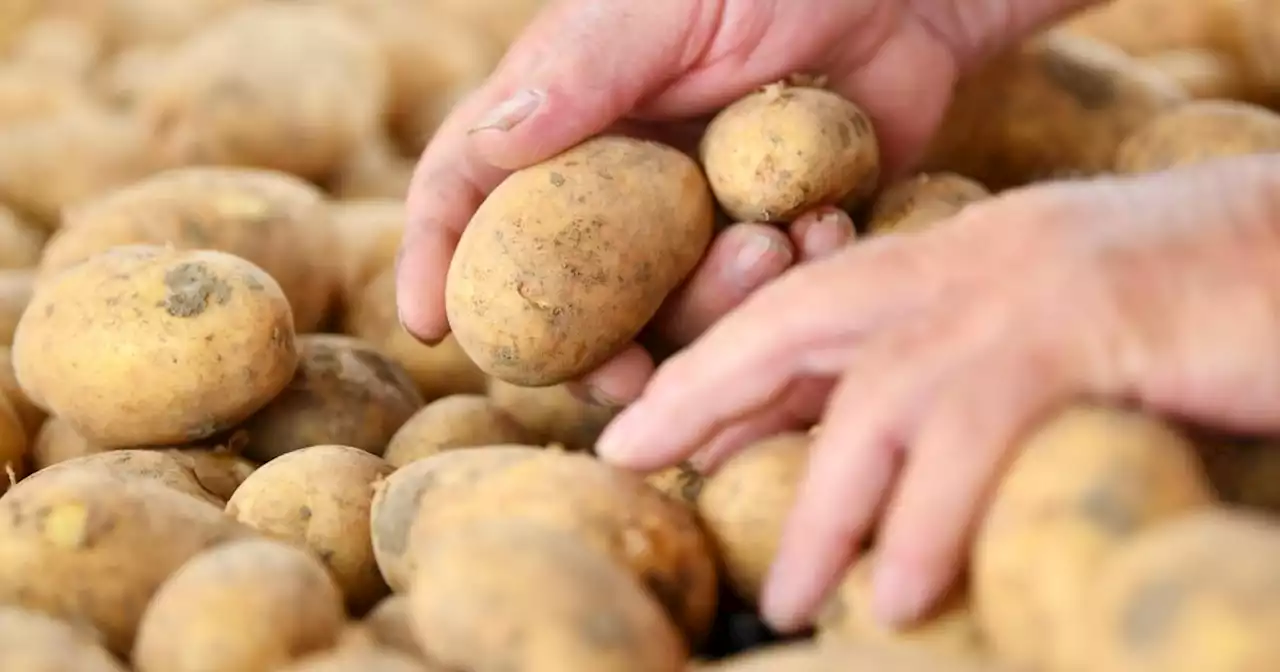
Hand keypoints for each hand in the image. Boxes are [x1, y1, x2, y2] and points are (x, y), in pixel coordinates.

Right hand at [396, 0, 1077, 402]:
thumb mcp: (668, 6)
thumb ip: (584, 71)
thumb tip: (490, 143)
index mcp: (567, 115)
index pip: (470, 188)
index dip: (437, 256)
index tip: (425, 324)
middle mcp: (618, 177)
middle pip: (563, 288)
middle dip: (588, 344)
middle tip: (624, 375)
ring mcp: (693, 216)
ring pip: (664, 311)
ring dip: (712, 305)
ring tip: (775, 244)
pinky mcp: (767, 237)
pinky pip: (752, 301)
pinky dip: (783, 285)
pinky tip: (822, 228)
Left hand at [595, 156, 1279, 630]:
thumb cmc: (1182, 307)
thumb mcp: (1040, 335)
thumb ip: (947, 377)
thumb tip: (862, 457)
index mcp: (953, 257)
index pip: (804, 305)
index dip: (718, 365)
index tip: (650, 425)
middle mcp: (970, 260)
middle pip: (800, 320)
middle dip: (707, 391)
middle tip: (635, 462)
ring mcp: (1023, 291)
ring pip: (877, 399)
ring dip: (822, 507)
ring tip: (788, 598)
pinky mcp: (1087, 331)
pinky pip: (976, 436)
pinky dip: (930, 524)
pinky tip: (903, 594)